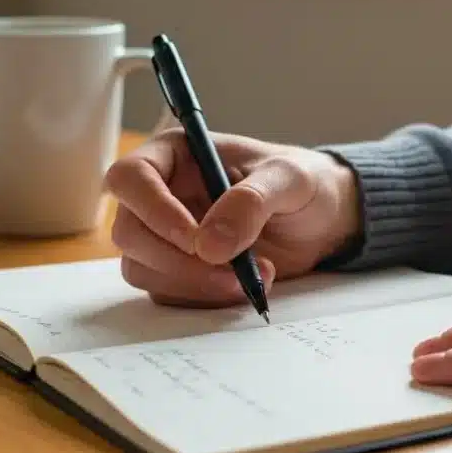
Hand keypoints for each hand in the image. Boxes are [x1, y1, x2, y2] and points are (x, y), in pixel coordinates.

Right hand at [103, 128, 360, 306]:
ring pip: (143, 269)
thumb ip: (252, 201)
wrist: (322, 218)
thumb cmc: (302, 182)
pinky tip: (249, 284)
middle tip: (230, 269)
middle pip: (129, 232)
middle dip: (176, 260)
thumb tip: (209, 245)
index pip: (131, 176)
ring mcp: (166, 235)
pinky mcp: (179, 269)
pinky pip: (169, 293)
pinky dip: (206, 298)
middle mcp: (160, 194)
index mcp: (176, 154)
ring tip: (254, 276)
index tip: (195, 239)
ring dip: (194, 284)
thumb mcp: (289, 179)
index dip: (152, 209)